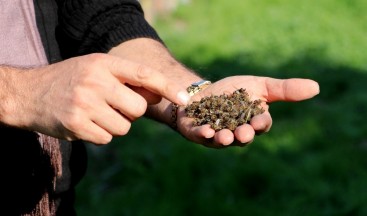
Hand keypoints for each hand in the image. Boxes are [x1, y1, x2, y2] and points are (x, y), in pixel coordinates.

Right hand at [5, 54, 188, 143]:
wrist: (30, 93)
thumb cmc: (71, 80)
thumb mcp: (98, 70)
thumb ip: (128, 81)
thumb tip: (159, 95)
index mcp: (103, 63)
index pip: (143, 74)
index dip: (166, 86)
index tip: (183, 98)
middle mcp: (95, 81)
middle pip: (138, 108)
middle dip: (131, 112)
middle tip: (113, 106)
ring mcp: (85, 103)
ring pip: (124, 127)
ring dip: (115, 125)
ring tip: (96, 113)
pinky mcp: (76, 125)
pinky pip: (107, 138)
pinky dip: (101, 134)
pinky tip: (85, 123)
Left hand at [176, 76, 319, 147]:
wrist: (202, 92)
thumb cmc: (232, 90)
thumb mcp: (259, 85)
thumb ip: (284, 89)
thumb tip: (316, 87)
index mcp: (253, 122)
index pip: (261, 124)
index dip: (261, 123)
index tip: (259, 121)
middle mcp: (237, 132)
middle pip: (244, 136)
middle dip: (244, 135)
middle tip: (243, 133)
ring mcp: (217, 135)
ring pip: (223, 140)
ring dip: (225, 139)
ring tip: (224, 137)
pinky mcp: (198, 133)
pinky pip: (201, 136)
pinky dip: (203, 134)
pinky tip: (205, 130)